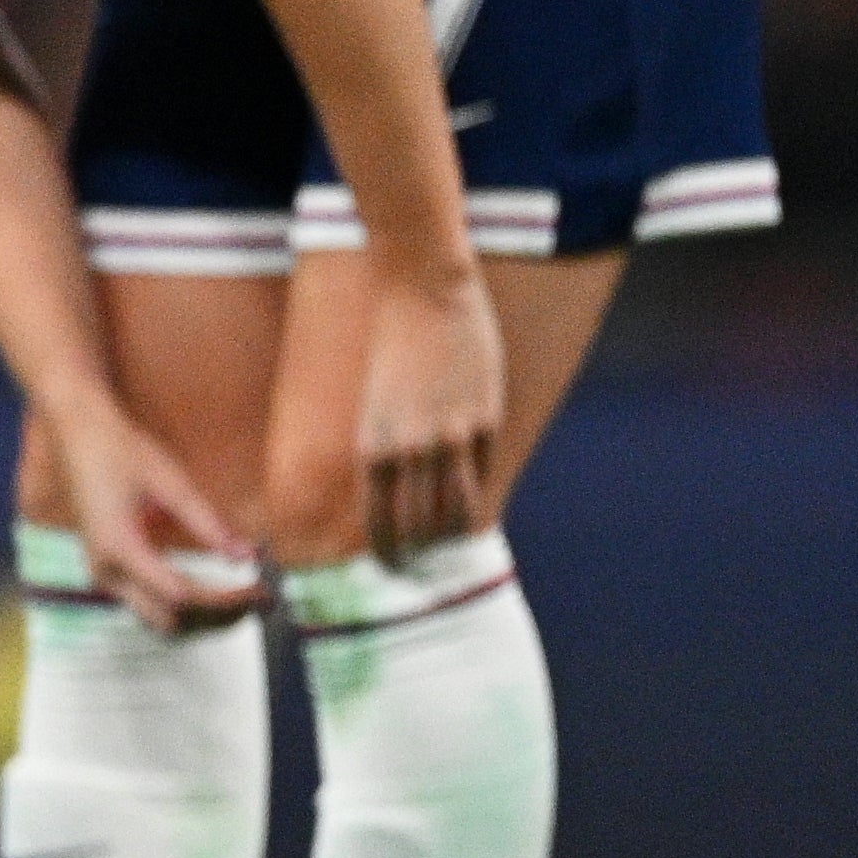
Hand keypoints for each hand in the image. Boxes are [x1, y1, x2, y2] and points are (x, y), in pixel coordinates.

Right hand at [37, 401, 264, 629]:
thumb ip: (209, 524)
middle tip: (254, 596)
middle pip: (169, 619)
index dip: (225, 597)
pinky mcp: (107, 570)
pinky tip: (207, 585)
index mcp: (119, 549)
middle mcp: (106, 571)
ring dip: (197, 614)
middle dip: (213, 614)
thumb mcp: (171, 484)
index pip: (182, 594)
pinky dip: (181, 603)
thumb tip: (248, 556)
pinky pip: (147, 604)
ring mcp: (103, 574)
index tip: (260, 587)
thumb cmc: (122, 452)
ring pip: (157, 618)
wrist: (79, 437)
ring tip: (236, 596)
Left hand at [353, 259, 509, 555]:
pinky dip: (475, 493)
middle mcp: (411, 449)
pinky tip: (470, 505)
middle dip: (423, 553)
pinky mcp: (485, 420)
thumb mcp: (375, 404)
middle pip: (424, 527)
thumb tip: (400, 492)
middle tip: (425, 566)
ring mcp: (452, 437)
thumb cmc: (391, 343)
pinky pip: (483, 473)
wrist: (422, 291)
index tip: (392, 567)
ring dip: (454, 535)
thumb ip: (387, 447)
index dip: (389, 552)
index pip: (382, 523)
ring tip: (449, 547)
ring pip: (459, 510)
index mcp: (371, 446)